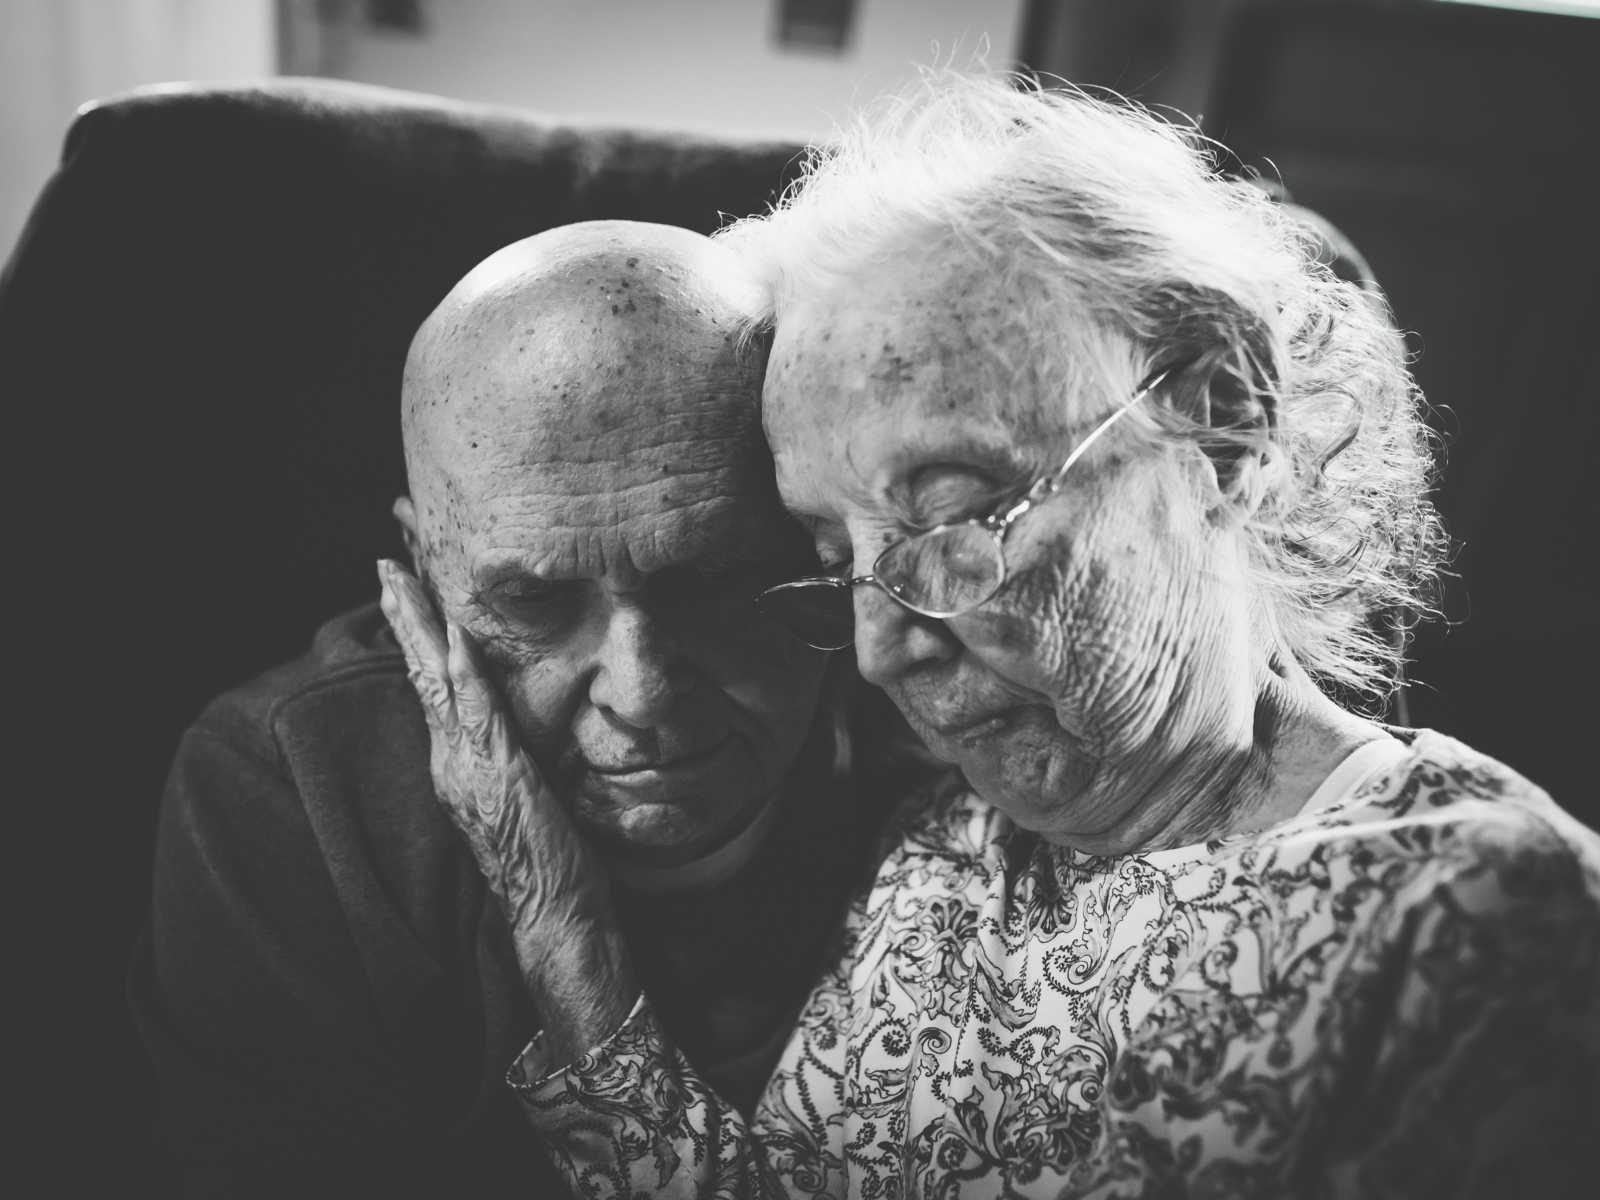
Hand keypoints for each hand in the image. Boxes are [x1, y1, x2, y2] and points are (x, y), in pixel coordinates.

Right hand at [378, 559, 636, 1057]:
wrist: (556, 917)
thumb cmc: (550, 859)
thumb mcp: (526, 793)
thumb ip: (510, 754)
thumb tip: (513, 720)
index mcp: (460, 762)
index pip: (434, 684)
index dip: (420, 634)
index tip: (405, 586)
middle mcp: (453, 761)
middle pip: (422, 673)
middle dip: (404, 615)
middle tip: (386, 561)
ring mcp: (470, 769)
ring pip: (438, 685)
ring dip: (422, 628)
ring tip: (402, 580)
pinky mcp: (499, 778)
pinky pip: (478, 717)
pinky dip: (463, 676)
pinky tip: (456, 640)